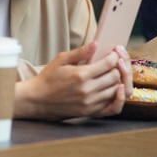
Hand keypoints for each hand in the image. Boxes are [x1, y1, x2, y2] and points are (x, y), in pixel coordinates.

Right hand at [13, 42, 128, 119]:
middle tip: (116, 62)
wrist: (38, 100)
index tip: (114, 52)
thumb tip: (96, 44)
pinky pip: (111, 106)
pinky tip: (115, 89)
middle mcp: (87, 90)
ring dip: (118, 81)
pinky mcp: (90, 112)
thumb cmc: (48, 78)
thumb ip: (80, 52)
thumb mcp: (61, 59)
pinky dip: (116, 96)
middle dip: (118, 67)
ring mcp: (90, 103)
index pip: (108, 64)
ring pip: (115, 91)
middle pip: (115, 77)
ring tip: (115, 73)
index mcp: (80, 75)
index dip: (114, 56)